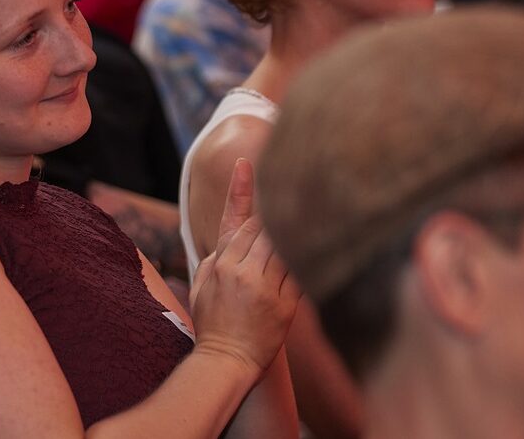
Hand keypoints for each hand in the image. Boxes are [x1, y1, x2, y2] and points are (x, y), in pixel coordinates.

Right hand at [190, 159, 300, 374]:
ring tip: (313, 203)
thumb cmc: (212, 325)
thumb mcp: (201, 287)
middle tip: (294, 183)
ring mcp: (263, 287)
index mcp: (220, 263)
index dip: (241, 190)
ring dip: (295, 226)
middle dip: (276, 208)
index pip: (234, 220)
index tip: (246, 162)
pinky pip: (300, 273)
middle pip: (263, 228)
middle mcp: (241, 271)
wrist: (225, 361)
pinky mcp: (283, 305)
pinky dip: (309, 257)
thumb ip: (214, 260)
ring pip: (283, 246)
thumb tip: (230, 240)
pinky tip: (321, 240)